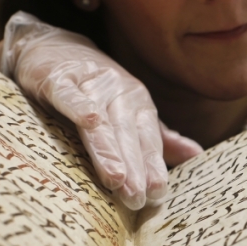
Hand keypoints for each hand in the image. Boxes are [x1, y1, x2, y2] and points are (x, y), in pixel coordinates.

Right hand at [1, 12, 202, 209]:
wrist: (50, 46)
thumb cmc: (94, 88)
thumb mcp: (129, 111)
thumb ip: (159, 137)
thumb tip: (197, 154)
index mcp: (138, 104)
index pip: (147, 139)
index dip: (152, 166)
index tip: (158, 194)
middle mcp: (118, 93)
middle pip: (127, 135)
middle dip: (134, 167)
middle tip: (138, 199)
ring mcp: (89, 85)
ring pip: (101, 121)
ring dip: (109, 149)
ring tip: (116, 179)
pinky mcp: (58, 79)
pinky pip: (69, 94)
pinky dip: (79, 106)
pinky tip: (89, 121)